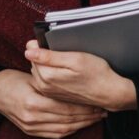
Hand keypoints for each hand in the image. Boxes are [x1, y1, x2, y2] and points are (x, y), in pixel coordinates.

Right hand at [0, 69, 106, 138]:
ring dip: (82, 125)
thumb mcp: (32, 77)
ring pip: (64, 129)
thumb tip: (76, 84)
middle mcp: (32, 117)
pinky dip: (70, 130)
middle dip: (88, 116)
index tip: (98, 103)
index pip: (66, 107)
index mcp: (33, 102)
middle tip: (103, 111)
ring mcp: (31, 127)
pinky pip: (55, 134)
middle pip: (68, 120)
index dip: (85, 106)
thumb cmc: (14, 80)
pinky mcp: (30, 132)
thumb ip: (52, 83)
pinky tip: (81, 125)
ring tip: (96, 118)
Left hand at [22, 42, 136, 111]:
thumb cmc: (97, 75)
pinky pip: (46, 79)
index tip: (56, 43)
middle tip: (66, 54)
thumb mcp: (75, 59)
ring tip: (67, 64)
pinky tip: (67, 73)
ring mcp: (48, 92)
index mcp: (46, 77)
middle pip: (35, 63)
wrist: (109, 93)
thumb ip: (50, 55)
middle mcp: (44, 87)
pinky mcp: (54, 95)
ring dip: (49, 64)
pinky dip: (53, 73)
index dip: (43, 45)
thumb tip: (28, 50)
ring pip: (40, 71)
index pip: (33, 54)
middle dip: (45, 55)